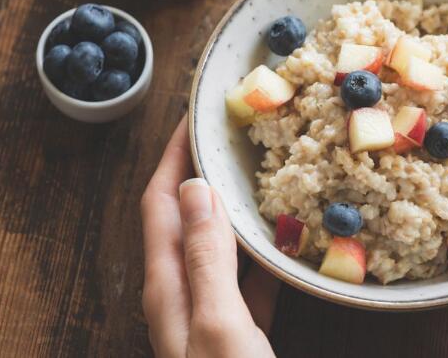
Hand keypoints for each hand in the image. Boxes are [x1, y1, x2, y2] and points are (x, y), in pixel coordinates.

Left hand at [140, 116, 278, 357]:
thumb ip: (206, 257)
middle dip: (204, 173)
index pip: (162, 201)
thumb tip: (197, 187)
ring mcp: (208, 310)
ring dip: (235, 208)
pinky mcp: (237, 328)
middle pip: (187, 217)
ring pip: (219, 244)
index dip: (174, 155)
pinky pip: (247, 276)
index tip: (194, 118)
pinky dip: (262, 252)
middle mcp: (182, 291)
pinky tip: (286, 241)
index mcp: (168, 284)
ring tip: (262, 176)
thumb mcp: (218, 321)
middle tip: (234, 138)